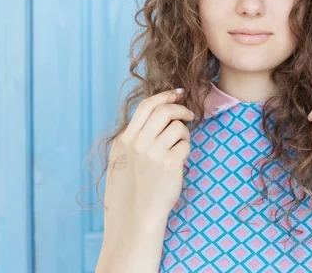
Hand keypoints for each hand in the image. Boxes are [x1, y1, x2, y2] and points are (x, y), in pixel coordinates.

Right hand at [103, 88, 194, 229]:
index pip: (146, 106)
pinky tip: (180, 163)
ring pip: (178, 127)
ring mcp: (153, 152)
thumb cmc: (131, 193)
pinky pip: (185, 144)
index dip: (164, 96)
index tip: (177, 93)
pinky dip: (186, 150)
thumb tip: (158, 116)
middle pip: (164, 111)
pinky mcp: (170, 163)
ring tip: (180, 149)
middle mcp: (136, 143)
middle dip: (180, 109)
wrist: (135, 219)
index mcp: (123, 140)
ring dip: (184, 134)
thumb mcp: (122, 161)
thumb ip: (134, 139)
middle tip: (189, 115)